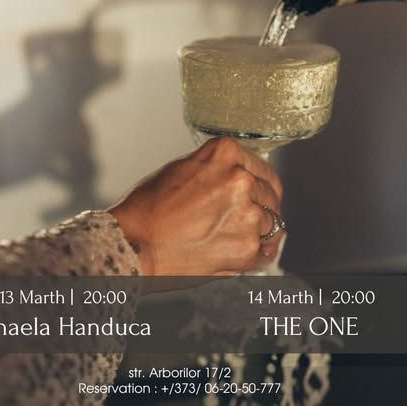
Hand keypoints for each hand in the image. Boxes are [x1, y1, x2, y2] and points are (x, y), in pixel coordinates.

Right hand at [109, 137, 283, 274]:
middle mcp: (240, 180)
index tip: (260, 192)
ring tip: (230, 236)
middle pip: (271, 195)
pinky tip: (237, 250)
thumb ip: (217, 169)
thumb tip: (239, 176)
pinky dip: (256, 254)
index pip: (263, 168)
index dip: (261, 184)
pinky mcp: (246, 247)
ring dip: (257, 230)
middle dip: (260, 206)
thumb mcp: (183, 169)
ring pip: (271, 223)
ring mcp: (246, 215)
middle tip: (241, 217)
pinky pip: (266, 250)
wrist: (135, 244)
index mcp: (225, 154)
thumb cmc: (149, 209)